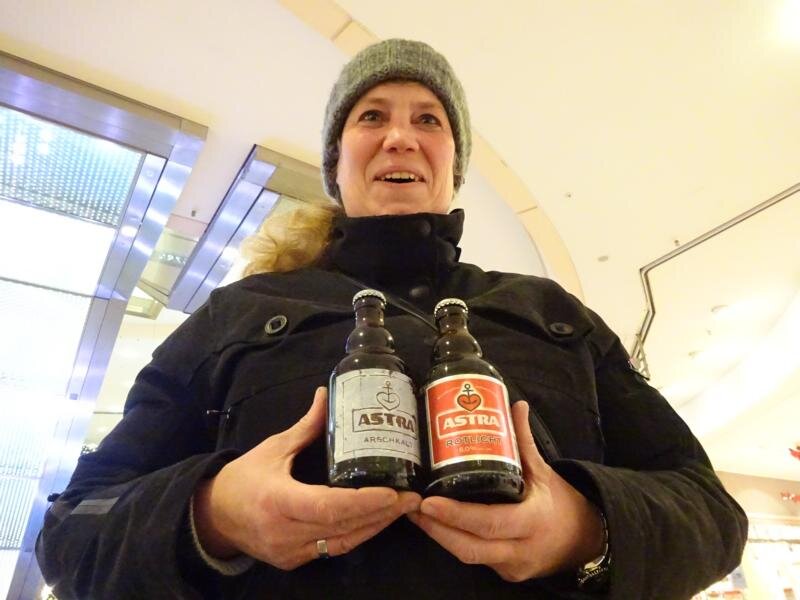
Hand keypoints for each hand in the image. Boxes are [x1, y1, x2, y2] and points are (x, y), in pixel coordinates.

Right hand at [193, 387, 420, 569]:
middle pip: (343, 527)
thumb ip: (305, 427)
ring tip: (403, 508)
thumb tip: (326, 395)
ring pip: (342, 543)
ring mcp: (290, 551)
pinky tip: (377, 521)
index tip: (392, 493)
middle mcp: (285, 531)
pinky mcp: (294, 560)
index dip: (363, 502)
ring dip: (375, 526)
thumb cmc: (243, 478)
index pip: (328, 506)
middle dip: (382, 513)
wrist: (214, 517)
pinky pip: (333, 550)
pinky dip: (357, 535)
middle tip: (413, 497)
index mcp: (278, 500)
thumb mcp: (273, 448)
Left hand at [408, 401, 603, 581]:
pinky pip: (475, 559)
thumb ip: (524, 440)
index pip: (489, 522)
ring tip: (414, 512)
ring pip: (468, 556)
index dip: (456, 515)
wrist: (587, 541)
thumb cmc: (563, 503)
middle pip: (470, 547)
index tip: (429, 501)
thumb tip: (514, 405)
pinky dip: (453, 541)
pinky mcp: (505, 574)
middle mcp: (521, 549)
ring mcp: (512, 566)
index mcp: (532, 520)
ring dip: (438, 536)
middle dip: (435, 528)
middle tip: (411, 505)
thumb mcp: (544, 471)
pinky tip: (435, 524)